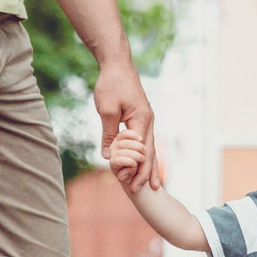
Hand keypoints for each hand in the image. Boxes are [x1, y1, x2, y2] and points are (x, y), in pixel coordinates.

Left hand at [95, 59, 160, 190]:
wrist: (117, 65)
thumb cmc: (112, 84)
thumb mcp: (107, 110)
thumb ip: (109, 134)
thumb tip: (107, 155)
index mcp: (142, 120)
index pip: (141, 150)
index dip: (135, 168)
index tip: (127, 182)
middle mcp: (148, 121)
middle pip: (150, 152)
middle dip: (145, 172)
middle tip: (140, 191)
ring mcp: (146, 120)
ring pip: (149, 148)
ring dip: (147, 166)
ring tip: (150, 184)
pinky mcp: (140, 118)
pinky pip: (144, 140)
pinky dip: (143, 154)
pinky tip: (143, 163)